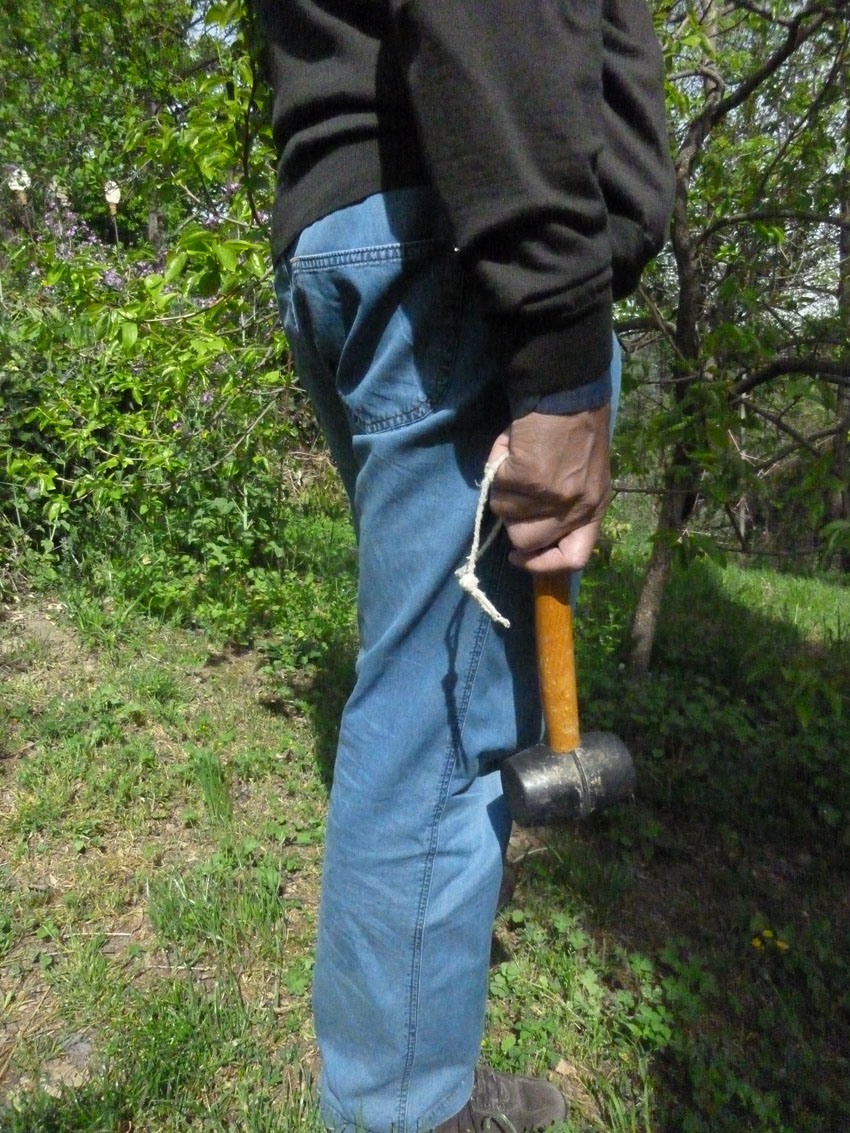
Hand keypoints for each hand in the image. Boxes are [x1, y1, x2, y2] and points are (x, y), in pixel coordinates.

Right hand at [487, 405, 610, 572]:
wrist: (567, 393)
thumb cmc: (573, 429)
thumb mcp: (581, 477)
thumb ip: (561, 507)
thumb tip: (525, 529)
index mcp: (594, 508)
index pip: (574, 558)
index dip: (543, 565)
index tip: (520, 556)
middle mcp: (578, 508)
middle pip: (528, 543)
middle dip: (513, 521)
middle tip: (513, 495)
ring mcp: (554, 497)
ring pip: (506, 516)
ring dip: (503, 492)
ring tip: (515, 464)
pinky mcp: (530, 480)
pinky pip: (497, 491)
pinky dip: (497, 471)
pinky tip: (511, 451)